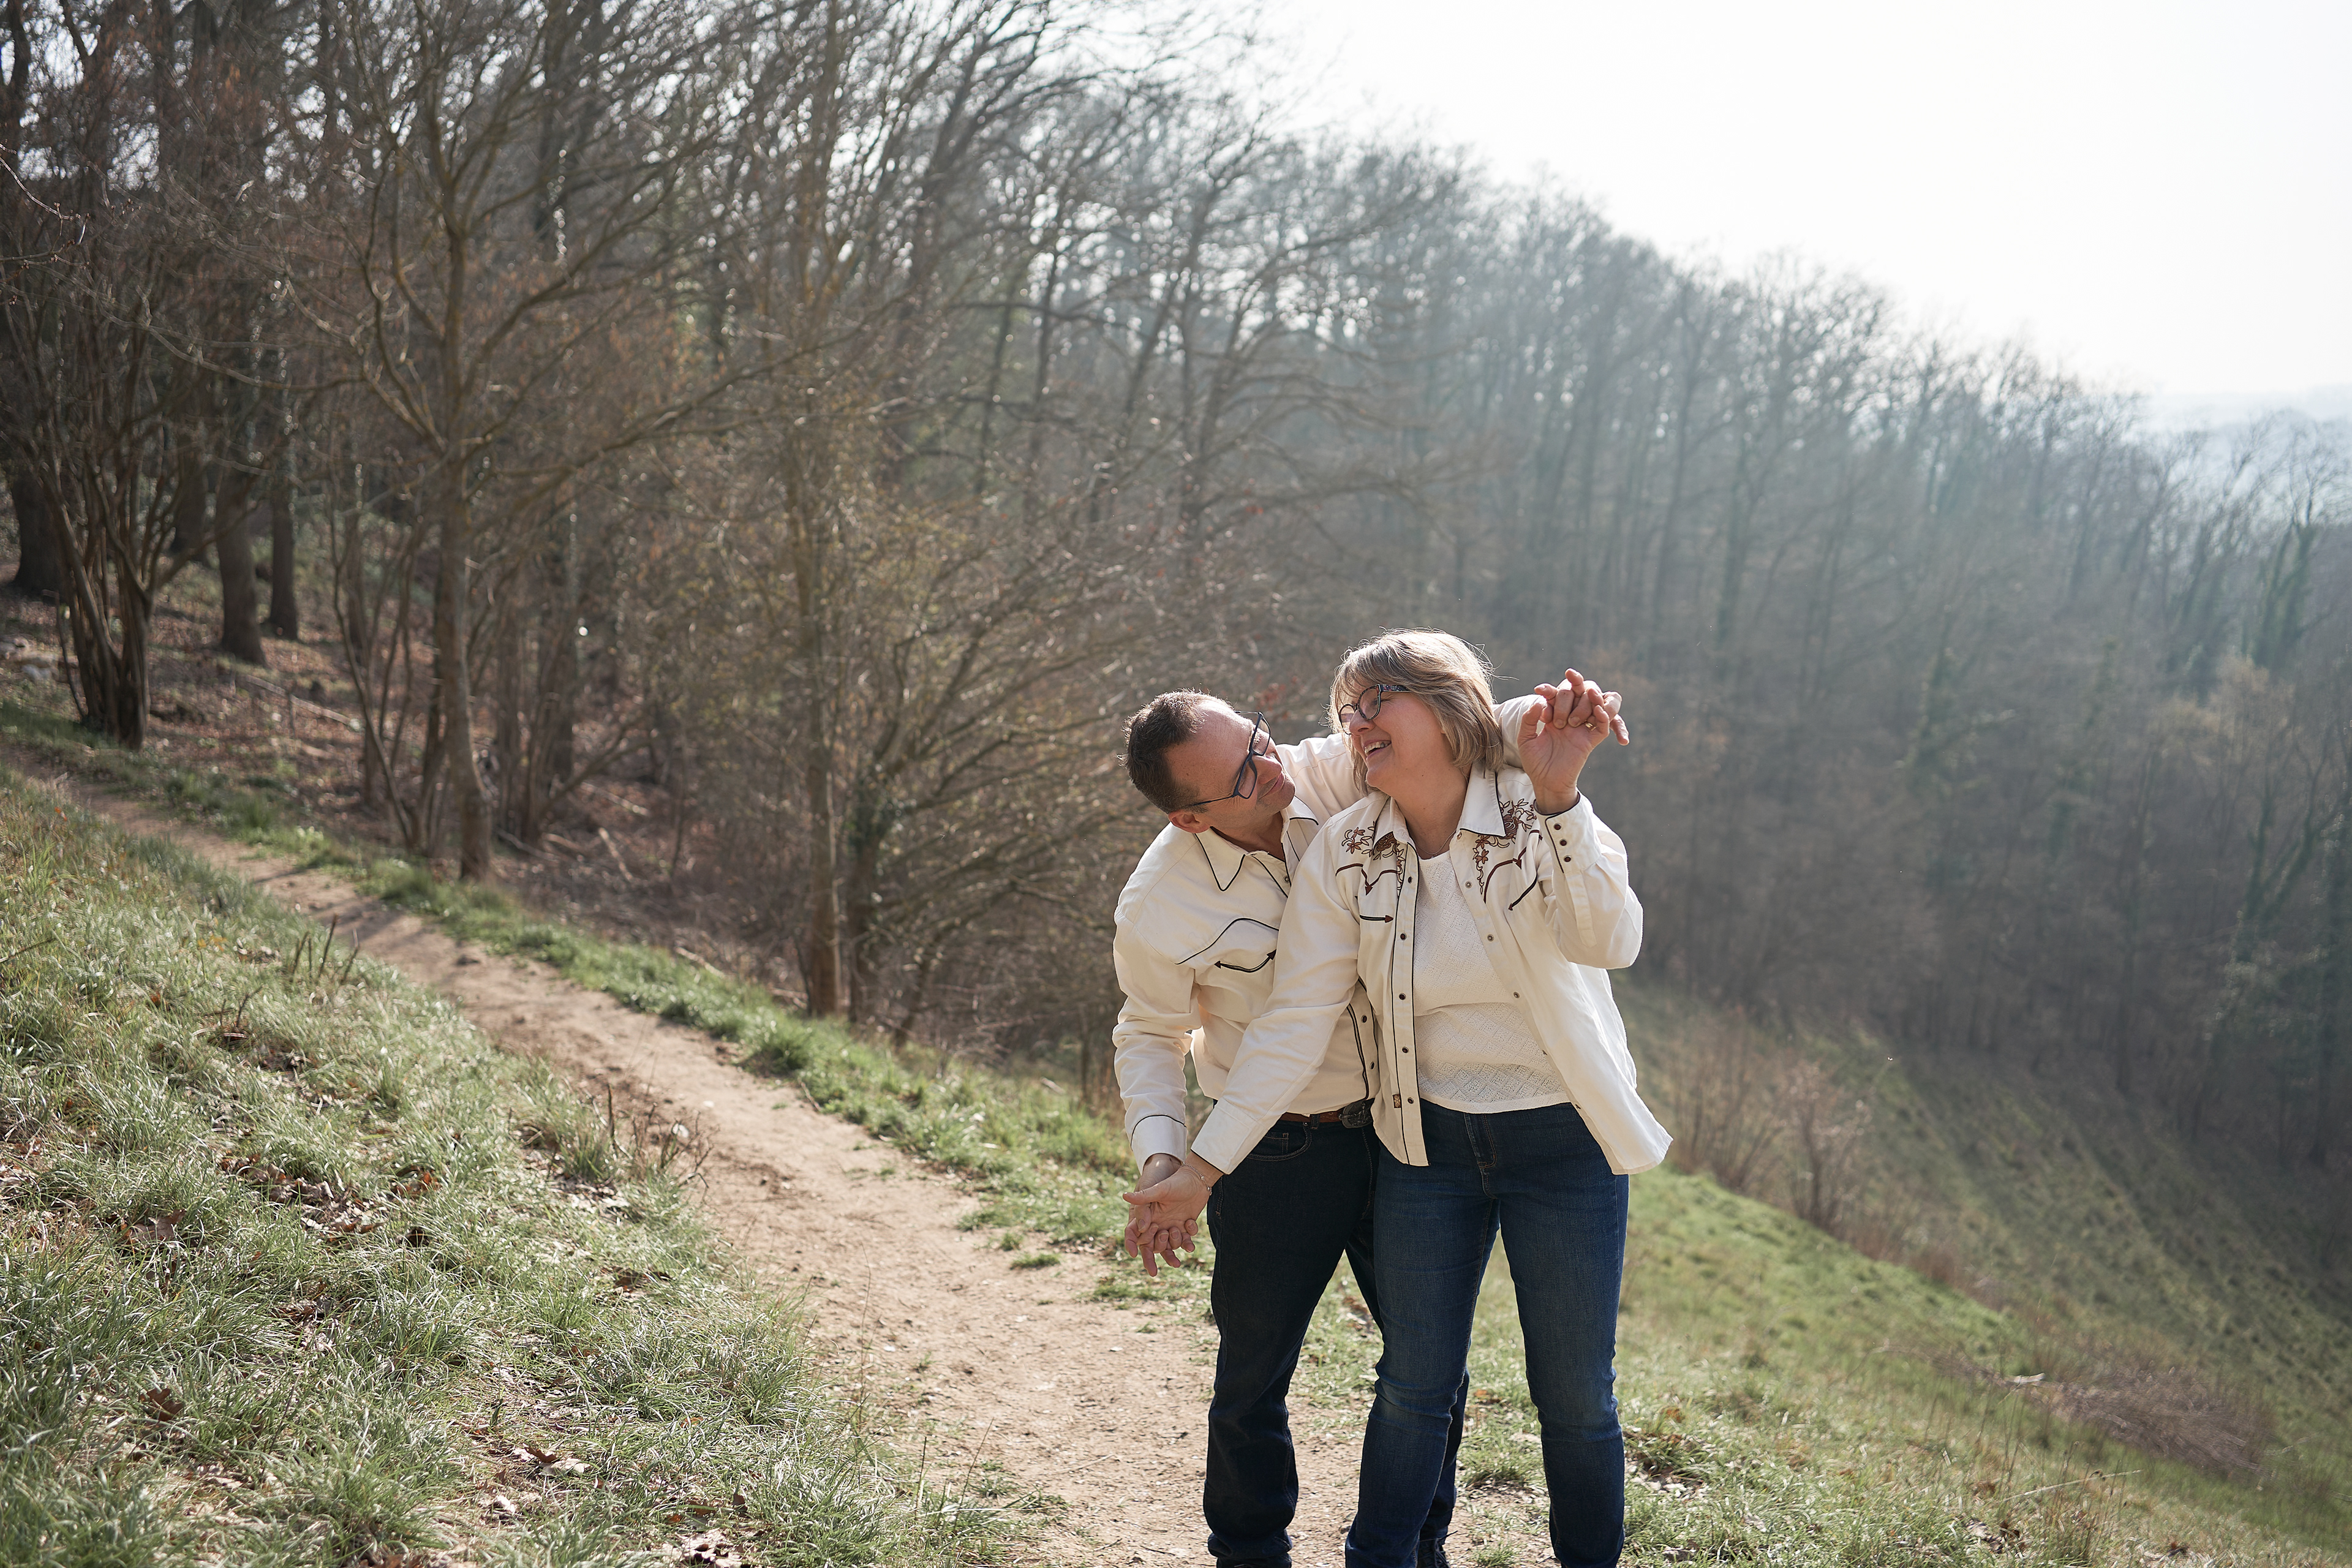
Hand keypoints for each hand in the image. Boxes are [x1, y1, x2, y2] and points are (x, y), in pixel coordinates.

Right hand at [1123, 1155, 1197, 1275]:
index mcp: (1146, 1215)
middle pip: (1151, 1245)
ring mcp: (1171, 1226)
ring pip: (1169, 1246)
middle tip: (1165, 1232)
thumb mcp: (1158, 1188)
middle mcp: (1156, 1223)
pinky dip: (1188, 1239)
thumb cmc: (1173, 1180)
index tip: (1134, 1254)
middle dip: (1158, 1246)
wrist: (1196, 1177)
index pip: (1133, 1233)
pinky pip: (1185, 1241)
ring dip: (1174, 1242)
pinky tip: (1190, 1223)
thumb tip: (1130, 1211)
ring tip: (1178, 1229)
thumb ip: (1143, 1200)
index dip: (1131, 1244)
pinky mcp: (1184, 1227)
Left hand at [1521, 667, 1627, 813]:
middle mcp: (1569, 720)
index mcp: (1553, 717)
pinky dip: (1603, 716)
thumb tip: (1538, 701)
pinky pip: (1601, 727)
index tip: (1539, 689)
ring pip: (1592, 707)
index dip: (1551, 690)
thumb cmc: (1534, 762)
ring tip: (1588, 693)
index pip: (1556, 697)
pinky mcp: (1589, 742)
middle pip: (1577, 697)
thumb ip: (1529, 720)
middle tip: (1556, 714)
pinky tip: (1598, 710)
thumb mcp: (1525, 739)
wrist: (1545, 782)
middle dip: (1569, 696)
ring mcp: (1580, 730)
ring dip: (1591, 699)